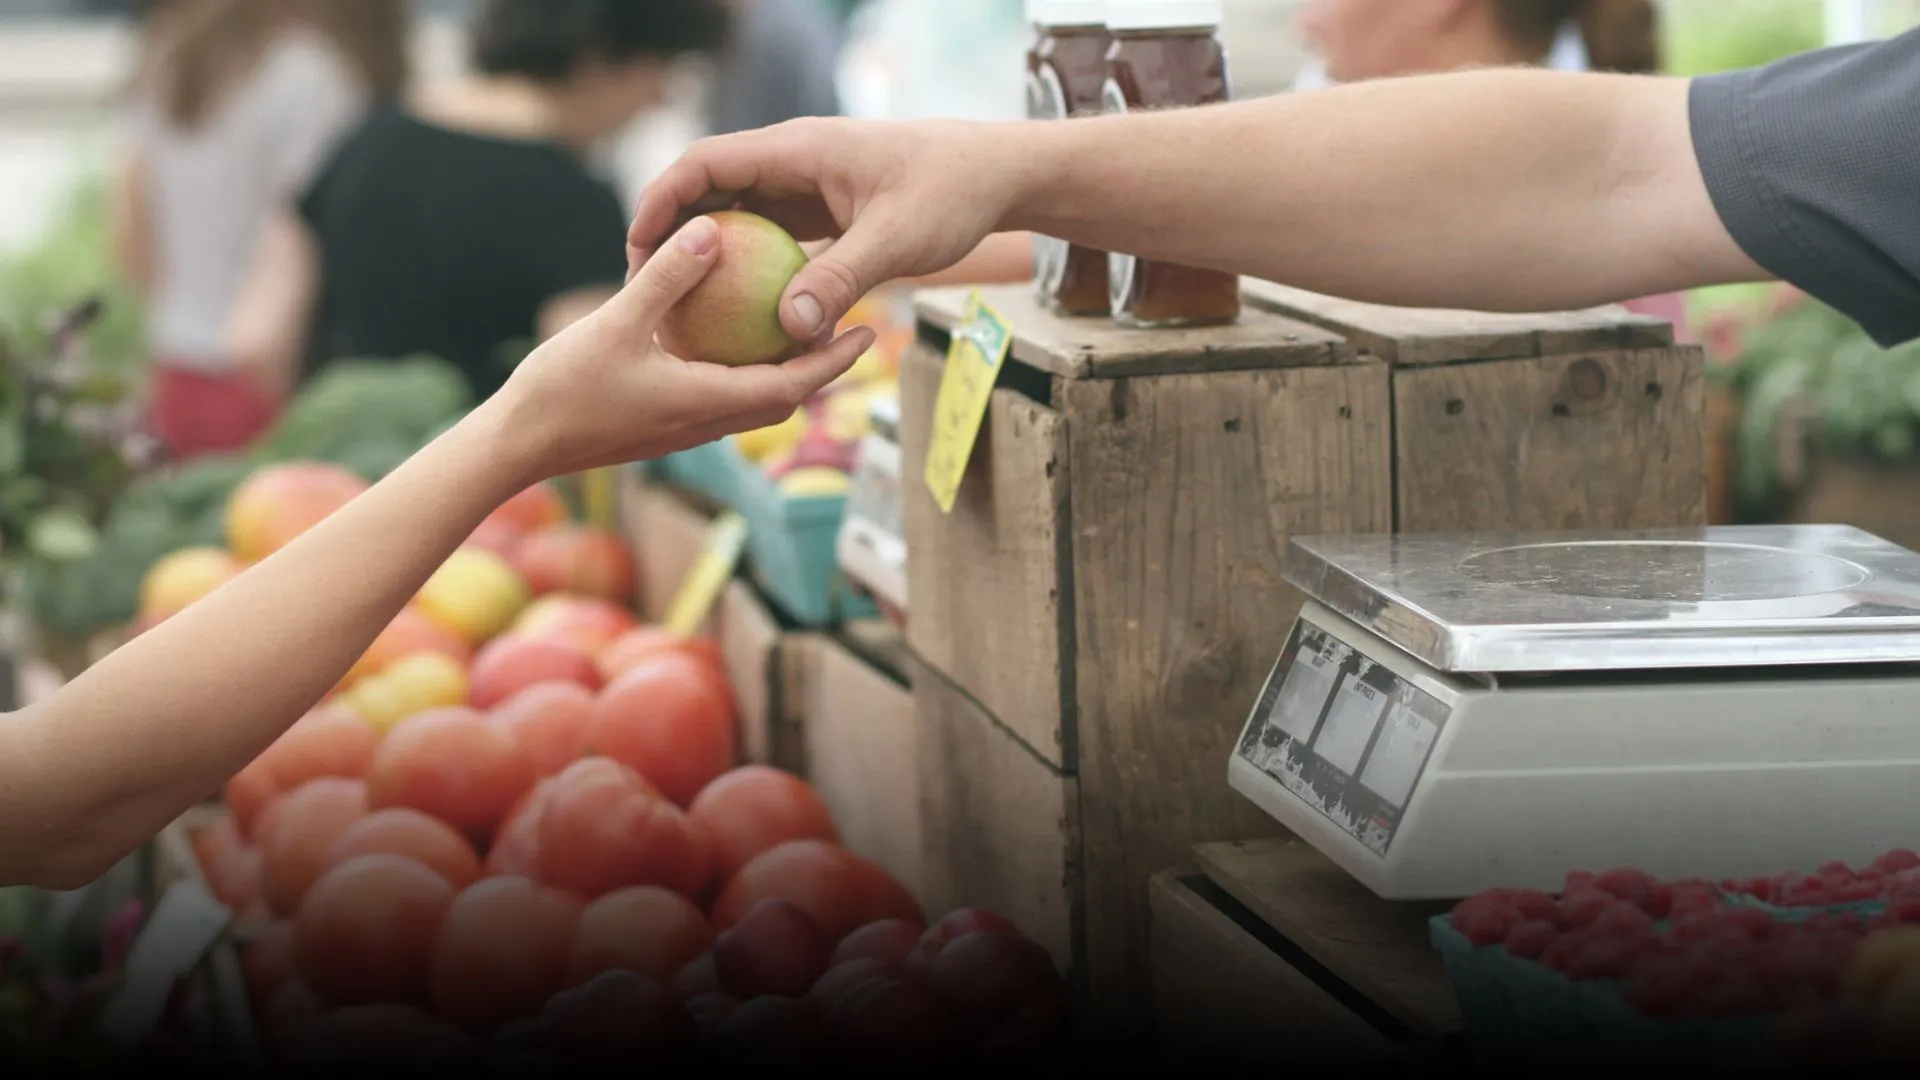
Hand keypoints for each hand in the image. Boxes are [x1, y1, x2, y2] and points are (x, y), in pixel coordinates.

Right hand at [496, 214, 875, 479]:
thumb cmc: (562, 389)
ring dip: (783, 372)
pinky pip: (718, 398)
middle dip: (821, 367)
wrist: (516, 447)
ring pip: (751, 402)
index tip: (868, 333)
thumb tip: (711, 230)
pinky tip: (728, 340)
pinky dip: (740, 372)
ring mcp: (682, 429)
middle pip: (782, 397)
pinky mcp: (661, 427)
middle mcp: (704, 424)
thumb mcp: (616, 323)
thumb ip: (666, 278)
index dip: (834, 360)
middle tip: (852, 328)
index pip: (792, 386)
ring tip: (800, 330)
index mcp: (707, 403)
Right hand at [627, 116, 1026, 342]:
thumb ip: (841, 280)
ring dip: (707, 254)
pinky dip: (747, 269)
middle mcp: (792, 162)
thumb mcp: (896, 240)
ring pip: (737, 215)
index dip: (662, 200)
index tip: (638, 248)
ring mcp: (805, 187)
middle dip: (672, 233)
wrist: (995, 175)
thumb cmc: (950, 194)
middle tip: (644, 288)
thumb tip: (789, 329)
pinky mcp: (821, 212)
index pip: (706, 163)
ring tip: (678, 306)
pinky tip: (737, 316)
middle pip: (709, 189)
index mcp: (797, 150)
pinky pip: (769, 237)